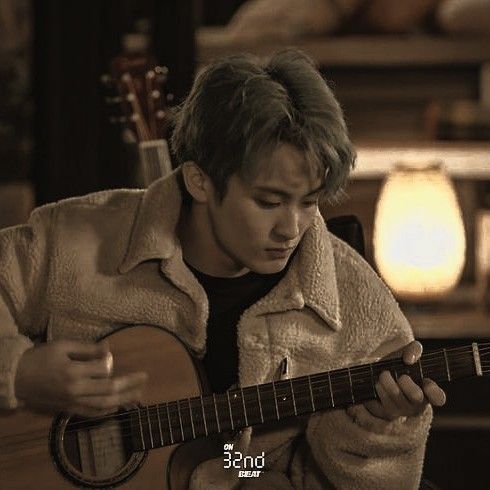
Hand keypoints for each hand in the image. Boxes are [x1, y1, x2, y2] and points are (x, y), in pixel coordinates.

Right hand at [14, 340, 147, 416]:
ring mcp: (73, 402)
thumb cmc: (40, 358)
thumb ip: (87, 348)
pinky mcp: (68, 410)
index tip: (109, 354)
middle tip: (145, 377)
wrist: (17, 379)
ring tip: (139, 394)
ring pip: (104, 404)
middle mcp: (76, 390)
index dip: (110, 361)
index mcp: (74, 372)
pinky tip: (117, 405)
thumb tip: (109, 349)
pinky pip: (91, 413)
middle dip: (130, 383)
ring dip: (124, 399)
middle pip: (110, 389)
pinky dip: (106, 410)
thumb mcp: (63, 346)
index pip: (104, 368)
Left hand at [363, 340, 445, 420]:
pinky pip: (382, 400)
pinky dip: (378, 388)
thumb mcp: (408, 353)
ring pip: (395, 395)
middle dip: (406, 382)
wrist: (377, 373)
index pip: (438, 397)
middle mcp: (417, 404)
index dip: (434, 392)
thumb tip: (409, 359)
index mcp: (428, 391)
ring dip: (386, 381)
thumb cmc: (399, 364)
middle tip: (400, 376)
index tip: (426, 383)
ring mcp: (402, 411)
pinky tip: (378, 385)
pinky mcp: (387, 413)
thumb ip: (414, 349)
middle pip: (416, 396)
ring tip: (383, 375)